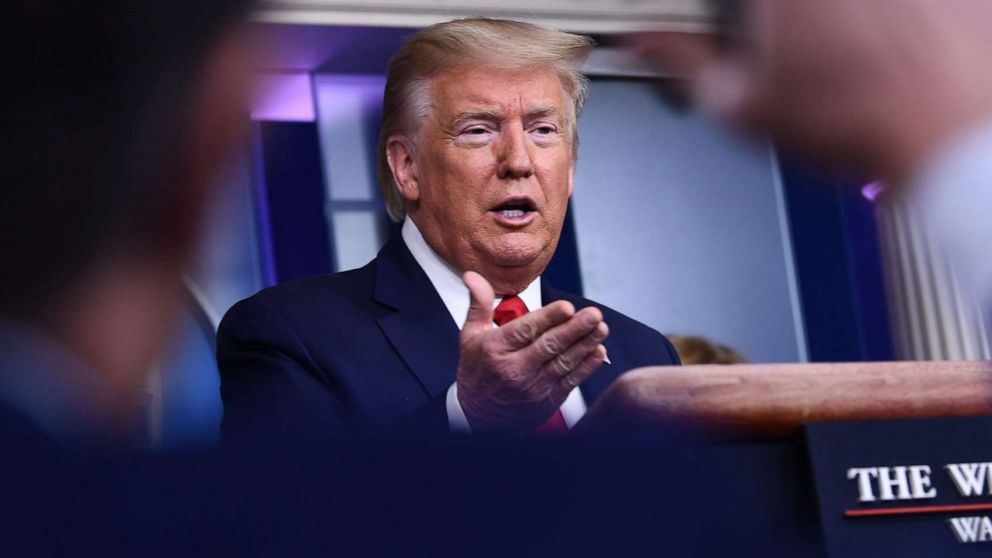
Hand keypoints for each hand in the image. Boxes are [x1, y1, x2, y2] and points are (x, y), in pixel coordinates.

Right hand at [456, 271, 608, 433]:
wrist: (477, 417)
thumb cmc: (476, 371)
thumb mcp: (470, 336)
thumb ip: (478, 303)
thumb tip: (473, 275)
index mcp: (496, 349)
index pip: (525, 330)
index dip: (548, 318)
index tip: (567, 307)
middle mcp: (514, 369)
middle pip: (549, 346)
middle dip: (575, 329)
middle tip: (593, 315)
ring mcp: (532, 387)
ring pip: (563, 362)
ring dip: (585, 345)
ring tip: (601, 328)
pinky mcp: (546, 400)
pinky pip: (570, 381)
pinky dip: (586, 367)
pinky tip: (598, 352)